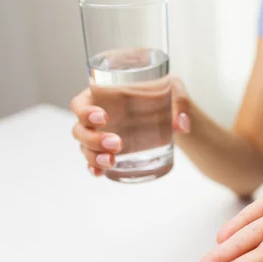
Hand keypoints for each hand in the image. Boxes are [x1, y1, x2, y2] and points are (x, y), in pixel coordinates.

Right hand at [69, 76, 190, 175]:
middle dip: (93, 139)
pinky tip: (100, 173)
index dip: (84, 111)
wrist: (172, 113)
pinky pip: (94, 160)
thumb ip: (180, 102)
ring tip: (112, 161)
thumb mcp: (175, 88)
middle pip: (80, 129)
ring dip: (94, 156)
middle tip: (117, 143)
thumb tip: (182, 125)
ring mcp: (101, 135)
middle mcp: (97, 116)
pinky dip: (94, 167)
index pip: (80, 103)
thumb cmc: (166, 93)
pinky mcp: (109, 150)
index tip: (103, 117)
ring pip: (85, 147)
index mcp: (104, 95)